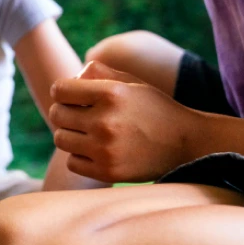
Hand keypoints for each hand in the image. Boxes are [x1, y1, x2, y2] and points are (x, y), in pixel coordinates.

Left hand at [48, 60, 201, 182]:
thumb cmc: (154, 108)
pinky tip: (97, 150)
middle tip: (82, 115)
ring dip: (71, 134)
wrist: (187, 144)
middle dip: (66, 112)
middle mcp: (105, 121)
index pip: (59, 90)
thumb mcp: (131, 82)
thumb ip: (97, 72)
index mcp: (111, 94)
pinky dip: (80, 156)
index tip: (73, 96)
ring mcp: (105, 149)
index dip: (63, 91)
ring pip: (61, 139)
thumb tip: (70, 79)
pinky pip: (72, 162)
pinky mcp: (108, 172)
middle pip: (57, 114)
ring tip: (90, 132)